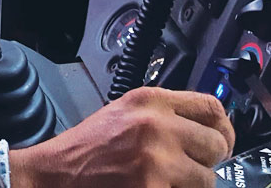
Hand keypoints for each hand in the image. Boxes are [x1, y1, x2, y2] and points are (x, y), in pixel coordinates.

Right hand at [8, 87, 234, 187]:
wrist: (57, 173)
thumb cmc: (87, 147)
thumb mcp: (124, 113)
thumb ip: (164, 114)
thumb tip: (207, 128)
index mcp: (148, 101)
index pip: (211, 107)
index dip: (222, 128)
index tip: (219, 140)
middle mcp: (156, 125)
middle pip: (216, 145)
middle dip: (205, 161)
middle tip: (186, 167)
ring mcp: (156, 160)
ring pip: (206, 179)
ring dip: (189, 185)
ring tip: (162, 180)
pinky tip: (151, 187)